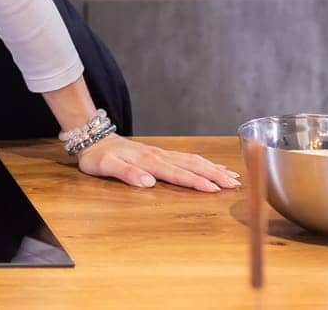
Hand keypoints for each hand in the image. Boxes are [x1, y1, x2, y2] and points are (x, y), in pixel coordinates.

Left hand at [75, 134, 240, 191]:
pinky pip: (186, 157)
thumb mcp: (106, 167)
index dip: (196, 182)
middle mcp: (159, 156)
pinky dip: (202, 162)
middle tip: (235, 184)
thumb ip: (126, 174)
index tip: (215, 189)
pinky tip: (213, 166)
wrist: (93, 138)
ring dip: (212, 167)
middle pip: (192, 165)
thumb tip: (148, 182)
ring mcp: (161, 153)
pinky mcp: (160, 153)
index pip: (177, 174)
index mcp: (149, 161)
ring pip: (192, 160)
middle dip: (214, 174)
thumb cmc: (98, 157)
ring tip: (232, 176)